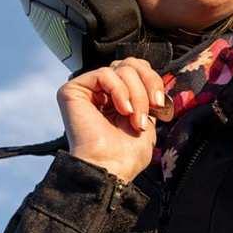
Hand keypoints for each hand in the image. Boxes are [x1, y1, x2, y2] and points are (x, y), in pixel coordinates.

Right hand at [56, 58, 160, 183]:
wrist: (110, 168)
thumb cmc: (126, 154)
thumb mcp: (147, 117)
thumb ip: (147, 92)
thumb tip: (155, 77)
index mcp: (116, 97)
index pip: (136, 68)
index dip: (152, 80)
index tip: (160, 105)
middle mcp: (99, 91)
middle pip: (130, 64)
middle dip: (147, 84)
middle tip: (152, 107)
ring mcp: (86, 89)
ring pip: (120, 69)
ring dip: (136, 94)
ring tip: (134, 118)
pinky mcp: (72, 90)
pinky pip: (104, 74)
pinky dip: (120, 91)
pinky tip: (122, 110)